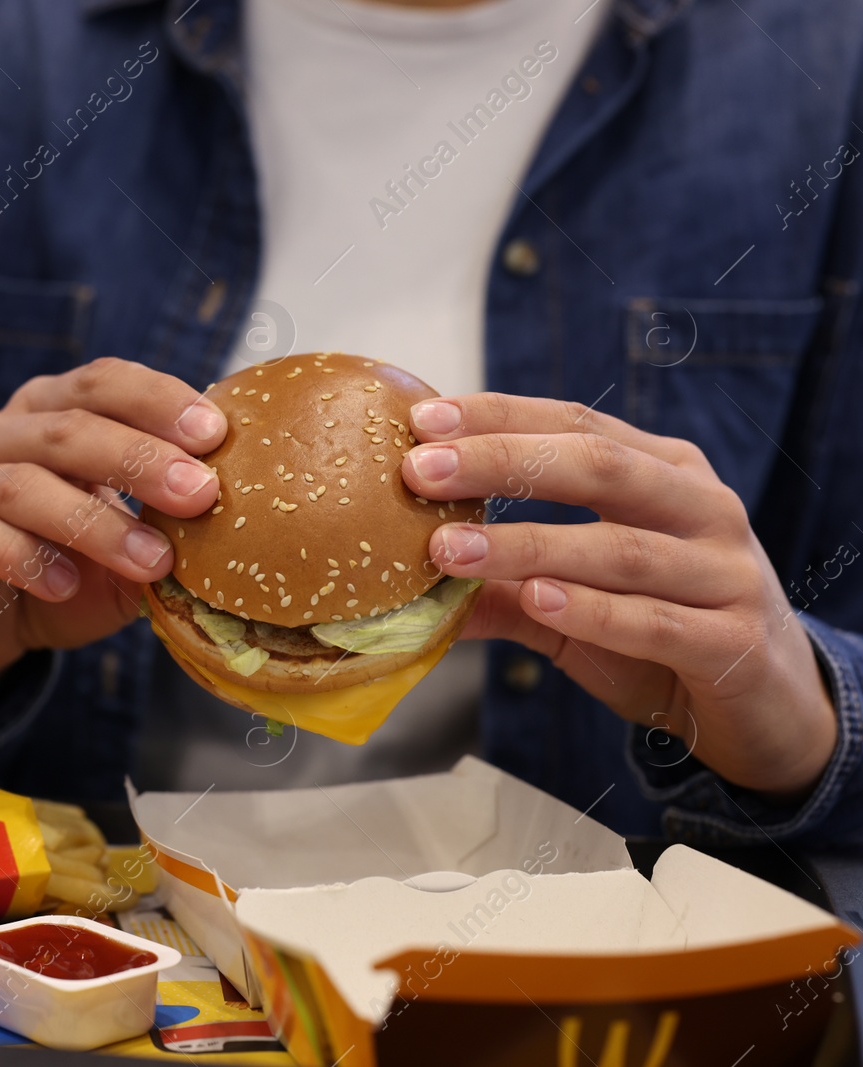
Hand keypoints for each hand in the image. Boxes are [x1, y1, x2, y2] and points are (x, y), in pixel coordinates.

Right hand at [0, 358, 225, 710]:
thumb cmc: (60, 571)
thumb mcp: (124, 545)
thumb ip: (162, 523)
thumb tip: (241, 514)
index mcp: (48, 413)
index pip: (102, 383)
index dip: (157, 400)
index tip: (215, 434)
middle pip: (69, 428)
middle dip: (141, 458)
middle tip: (201, 495)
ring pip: (25, 485)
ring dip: (97, 523)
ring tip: (154, 562)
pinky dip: (28, 559)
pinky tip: (68, 585)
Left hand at [401, 392, 835, 800]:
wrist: (766, 703)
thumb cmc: (661, 632)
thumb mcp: (572, 600)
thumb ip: (499, 587)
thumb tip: (403, 587)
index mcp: (663, 472)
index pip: (576, 423)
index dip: (499, 417)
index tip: (422, 421)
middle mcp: (700, 507)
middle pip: (598, 466)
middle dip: (502, 462)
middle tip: (421, 472)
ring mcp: (724, 571)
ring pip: (619, 548)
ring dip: (528, 545)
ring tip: (451, 550)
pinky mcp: (732, 639)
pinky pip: (655, 621)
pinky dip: (591, 611)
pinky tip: (535, 600)